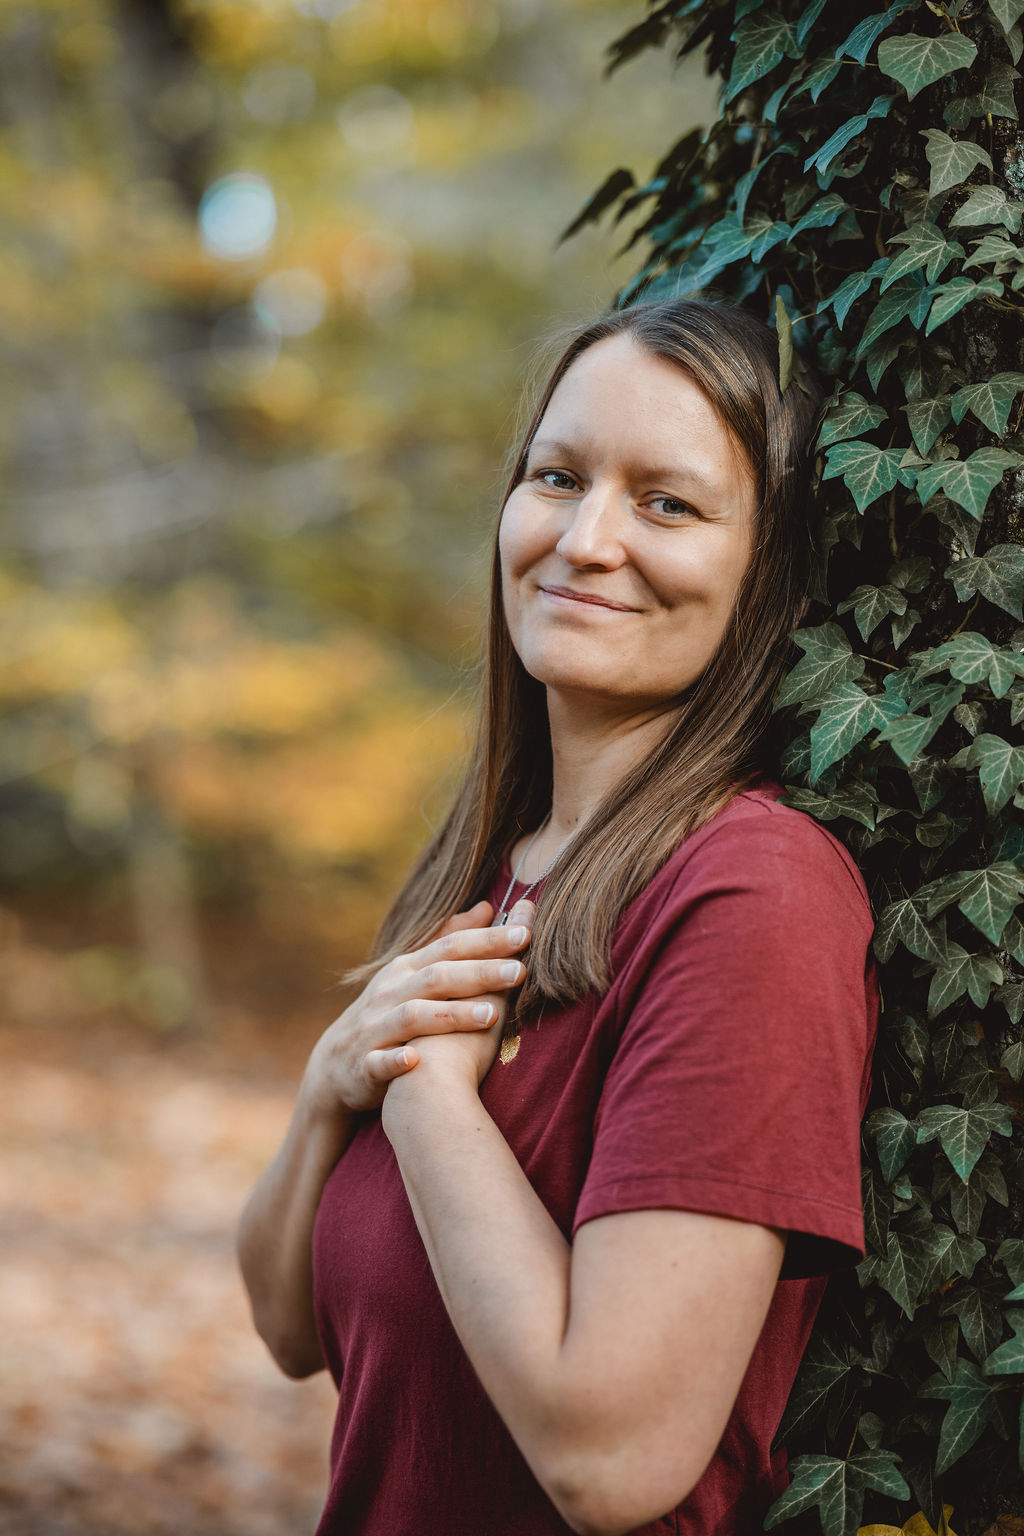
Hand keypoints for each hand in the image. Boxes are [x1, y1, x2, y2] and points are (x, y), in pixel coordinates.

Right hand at [301, 899, 534, 1118]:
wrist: (336, 1064)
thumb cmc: (388, 1013)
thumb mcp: (414, 972)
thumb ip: (450, 940)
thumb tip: (488, 907)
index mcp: (407, 969)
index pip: (451, 947)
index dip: (487, 940)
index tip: (526, 933)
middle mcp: (390, 993)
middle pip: (438, 977)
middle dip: (479, 973)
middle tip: (520, 971)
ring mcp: (375, 1028)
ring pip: (413, 1017)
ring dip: (450, 1015)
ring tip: (490, 1015)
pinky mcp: (364, 1065)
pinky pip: (378, 1062)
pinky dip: (394, 1061)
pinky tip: (415, 1060)